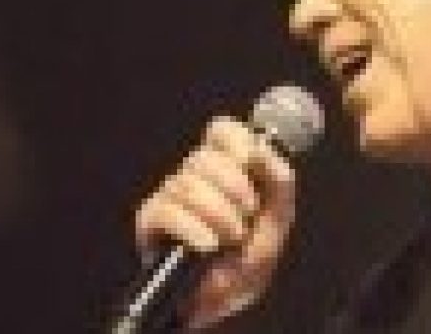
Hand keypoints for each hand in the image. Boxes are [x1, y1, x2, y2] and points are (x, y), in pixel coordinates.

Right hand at [135, 116, 295, 328]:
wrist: (226, 300)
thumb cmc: (250, 258)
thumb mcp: (278, 216)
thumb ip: (278, 178)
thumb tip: (259, 147)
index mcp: (228, 169)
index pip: (222, 130)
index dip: (236, 139)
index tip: (251, 160)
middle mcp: (196, 177)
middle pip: (205, 157)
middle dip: (235, 187)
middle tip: (248, 214)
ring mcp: (171, 197)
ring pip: (188, 185)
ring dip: (219, 214)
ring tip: (231, 238)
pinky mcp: (152, 221)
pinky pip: (168, 212)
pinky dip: (195, 229)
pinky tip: (209, 246)